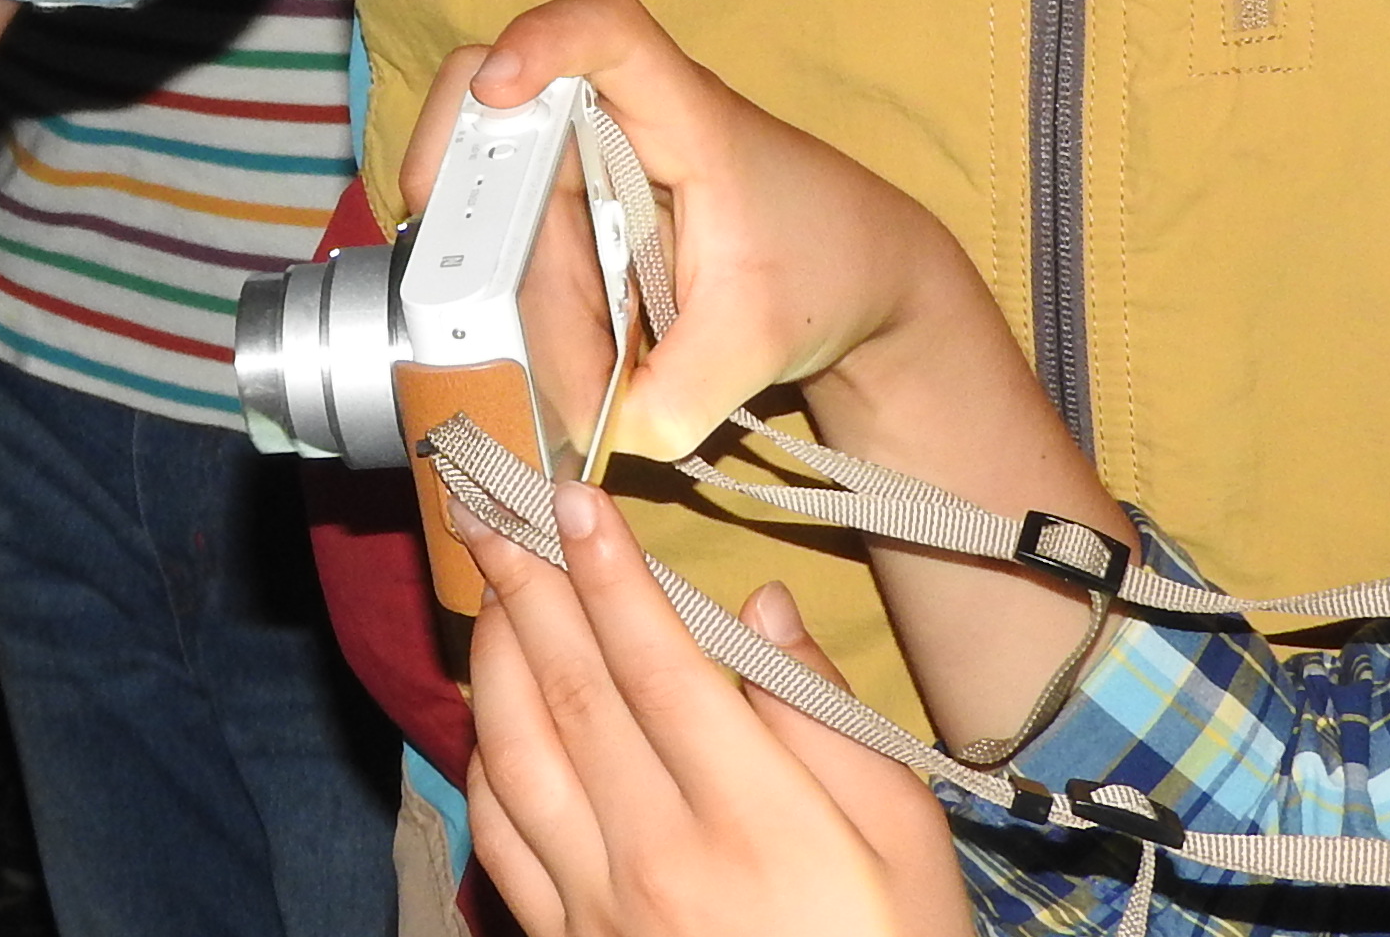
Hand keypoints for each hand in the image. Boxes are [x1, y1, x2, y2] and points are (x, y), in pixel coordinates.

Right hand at [411, 0, 987, 463]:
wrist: (857, 276)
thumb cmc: (826, 269)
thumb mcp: (763, 342)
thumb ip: (682, 395)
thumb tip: (600, 433)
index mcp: (688, 117)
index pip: (609, 31)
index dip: (542, 40)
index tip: (499, 87)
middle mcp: (623, 123)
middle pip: (510, 137)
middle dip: (485, 237)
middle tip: (488, 327)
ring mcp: (591, 166)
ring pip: (503, 215)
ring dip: (516, 308)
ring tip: (579, 394)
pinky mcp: (575, 213)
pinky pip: (519, 257)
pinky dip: (529, 320)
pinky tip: (568, 376)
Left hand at [461, 483, 969, 936]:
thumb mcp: (906, 842)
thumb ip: (823, 721)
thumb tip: (763, 609)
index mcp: (754, 822)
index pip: (658, 664)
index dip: (609, 570)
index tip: (574, 494)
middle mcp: (658, 858)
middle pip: (572, 693)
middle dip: (527, 586)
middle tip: (492, 505)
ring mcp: (600, 909)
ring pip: (517, 755)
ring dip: (493, 657)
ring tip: (487, 583)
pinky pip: (503, 839)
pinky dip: (483, 760)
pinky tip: (489, 712)